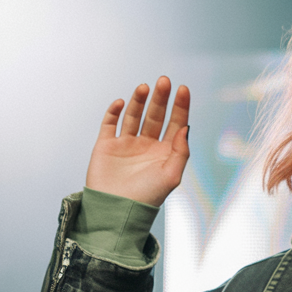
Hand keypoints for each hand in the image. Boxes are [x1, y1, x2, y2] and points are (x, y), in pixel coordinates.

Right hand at [85, 76, 189, 206]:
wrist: (117, 210)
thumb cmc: (147, 197)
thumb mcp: (171, 176)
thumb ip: (181, 152)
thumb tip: (185, 127)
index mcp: (165, 152)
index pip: (176, 124)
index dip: (180, 107)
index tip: (183, 89)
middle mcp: (147, 145)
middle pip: (155, 115)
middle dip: (160, 98)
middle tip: (164, 81)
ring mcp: (126, 144)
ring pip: (133, 115)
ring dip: (139, 101)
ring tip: (145, 87)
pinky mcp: (106, 145)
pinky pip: (110, 123)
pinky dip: (114, 111)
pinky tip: (120, 102)